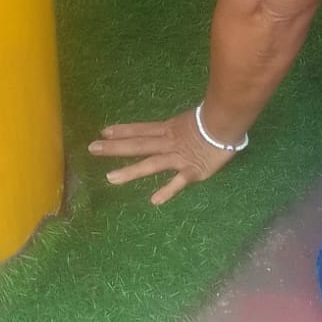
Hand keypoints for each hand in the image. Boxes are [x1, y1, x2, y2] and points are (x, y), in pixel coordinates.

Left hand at [90, 109, 238, 205]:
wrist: (228, 124)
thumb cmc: (213, 121)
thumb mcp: (190, 121)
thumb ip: (179, 128)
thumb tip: (171, 130)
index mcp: (168, 130)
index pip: (141, 129)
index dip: (123, 130)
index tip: (103, 132)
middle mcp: (168, 143)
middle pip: (138, 144)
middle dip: (115, 147)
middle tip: (92, 149)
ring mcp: (179, 158)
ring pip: (151, 164)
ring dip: (131, 171)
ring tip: (111, 178)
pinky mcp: (193, 171)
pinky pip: (178, 182)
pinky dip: (167, 190)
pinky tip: (154, 200)